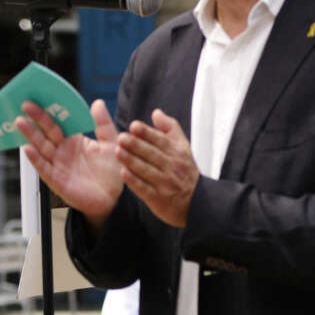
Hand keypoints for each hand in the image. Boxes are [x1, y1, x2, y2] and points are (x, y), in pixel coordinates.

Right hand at [15, 99, 122, 230]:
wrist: (115, 196)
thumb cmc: (113, 170)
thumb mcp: (112, 142)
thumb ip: (103, 124)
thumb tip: (97, 102)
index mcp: (75, 141)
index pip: (60, 123)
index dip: (52, 112)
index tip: (44, 97)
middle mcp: (64, 151)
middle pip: (48, 132)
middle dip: (37, 119)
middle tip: (27, 104)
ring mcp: (59, 165)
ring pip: (41, 147)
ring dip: (30, 135)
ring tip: (21, 122)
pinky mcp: (57, 180)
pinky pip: (44, 168)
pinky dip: (35, 159)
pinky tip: (28, 149)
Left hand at [116, 109, 199, 227]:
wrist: (197, 201)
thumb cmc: (185, 171)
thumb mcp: (183, 147)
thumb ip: (170, 129)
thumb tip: (156, 113)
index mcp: (178, 152)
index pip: (161, 140)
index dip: (147, 133)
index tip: (134, 126)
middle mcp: (172, 167)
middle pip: (153, 154)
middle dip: (137, 145)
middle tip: (121, 137)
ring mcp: (166, 183)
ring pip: (147, 170)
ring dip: (132, 161)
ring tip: (118, 152)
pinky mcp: (159, 198)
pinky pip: (145, 189)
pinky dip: (135, 182)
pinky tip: (123, 174)